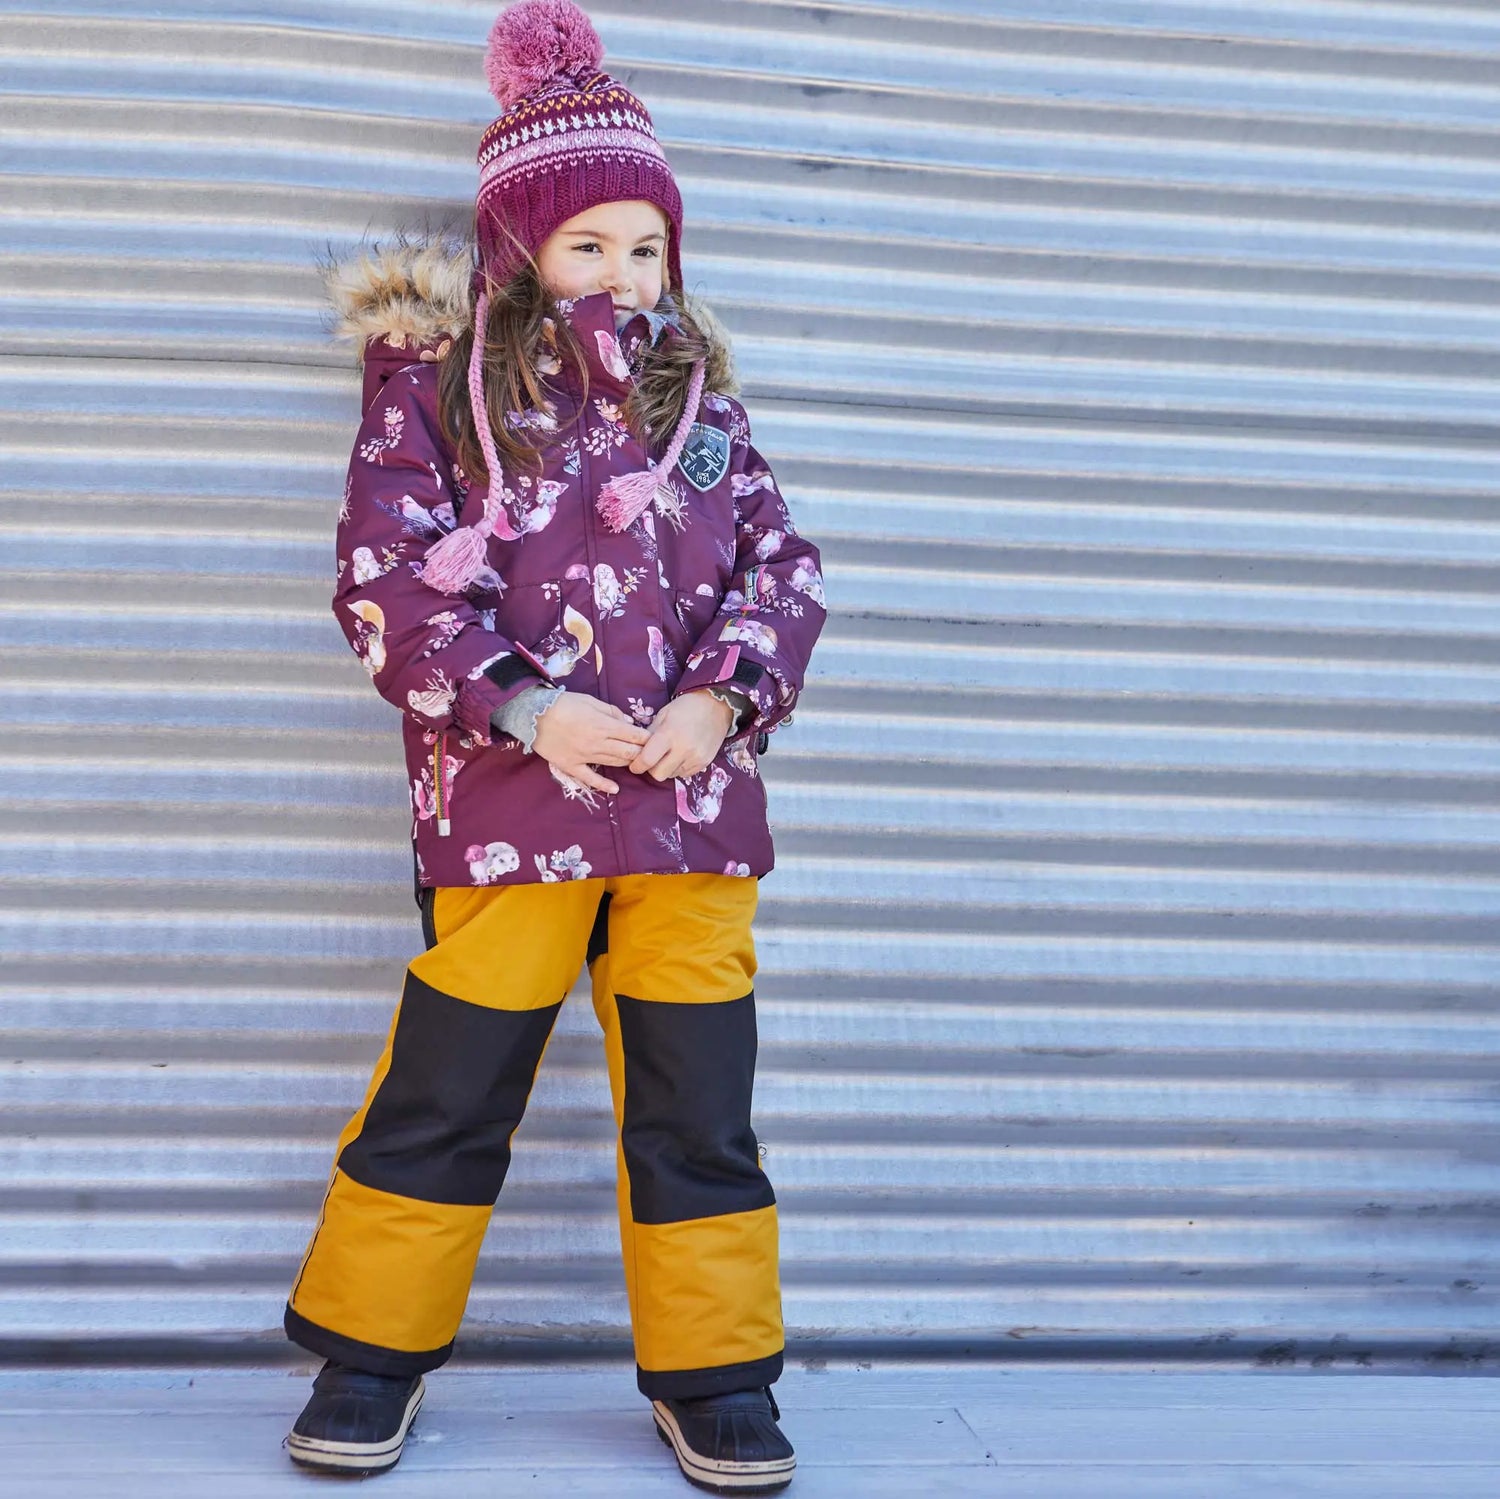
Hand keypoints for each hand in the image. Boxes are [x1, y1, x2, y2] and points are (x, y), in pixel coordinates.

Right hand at [531, 692, 651, 794]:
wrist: (534, 714)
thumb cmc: (564, 704)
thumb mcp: (591, 701)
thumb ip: (612, 712)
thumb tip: (629, 722)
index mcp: (604, 725)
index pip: (634, 735)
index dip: (646, 739)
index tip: (653, 740)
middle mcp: (598, 743)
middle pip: (628, 752)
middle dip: (641, 753)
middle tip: (648, 753)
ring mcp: (585, 756)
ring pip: (613, 763)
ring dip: (627, 764)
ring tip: (635, 764)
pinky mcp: (571, 766)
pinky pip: (590, 778)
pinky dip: (604, 785)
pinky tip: (615, 790)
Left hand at [629, 691, 734, 781]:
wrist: (716, 707)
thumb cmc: (686, 707)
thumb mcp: (663, 715)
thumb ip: (649, 734)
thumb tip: (637, 751)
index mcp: (669, 734)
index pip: (647, 760)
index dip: (636, 765)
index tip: (634, 765)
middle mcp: (683, 749)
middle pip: (658, 775)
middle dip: (651, 769)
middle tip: (652, 759)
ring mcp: (696, 758)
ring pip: (671, 776)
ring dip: (665, 768)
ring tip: (669, 754)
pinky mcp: (704, 763)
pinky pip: (684, 774)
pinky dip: (678, 768)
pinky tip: (681, 755)